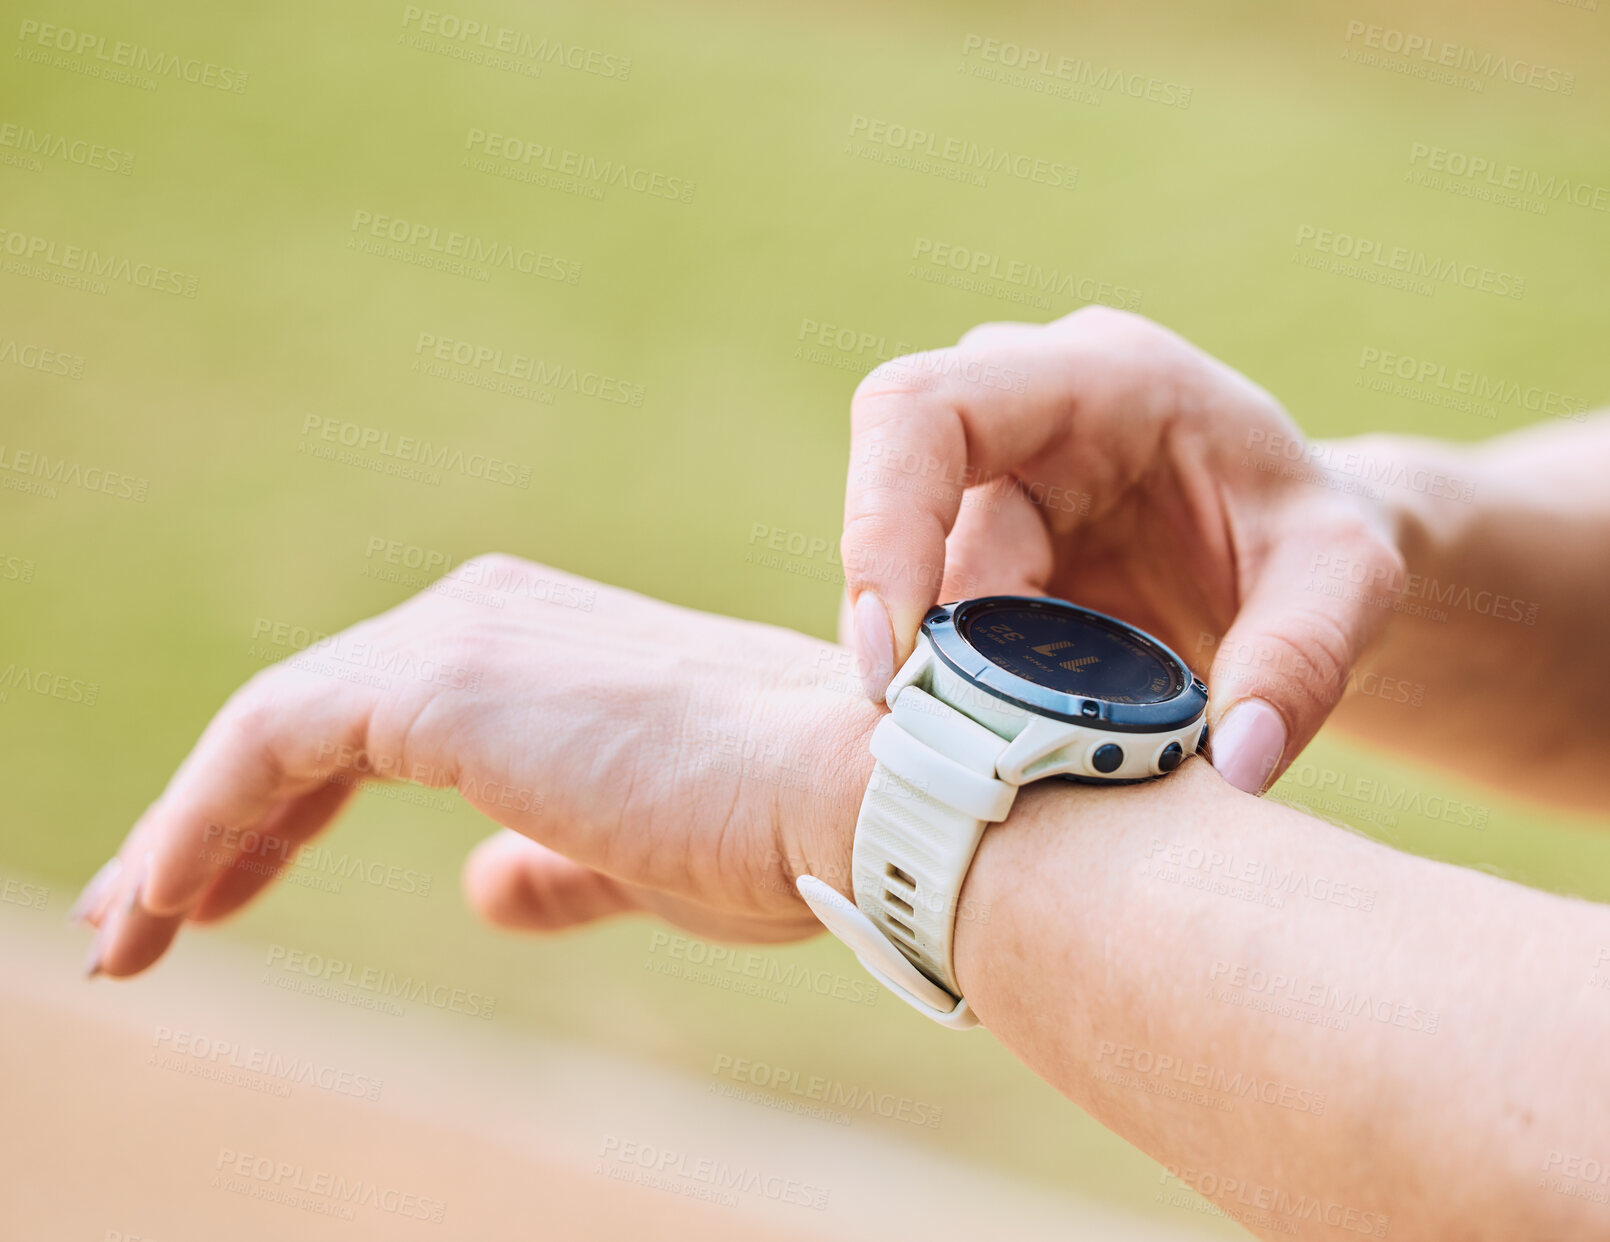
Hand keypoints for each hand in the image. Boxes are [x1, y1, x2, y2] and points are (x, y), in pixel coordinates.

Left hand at [71, 555, 875, 977]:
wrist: (859, 793)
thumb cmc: (777, 830)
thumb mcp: (638, 859)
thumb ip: (559, 864)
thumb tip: (487, 887)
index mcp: (541, 647)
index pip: (374, 722)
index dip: (282, 812)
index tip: (222, 888)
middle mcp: (491, 616)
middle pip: (309, 719)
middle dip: (221, 822)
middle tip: (149, 913)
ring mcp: (464, 642)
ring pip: (275, 731)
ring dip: (189, 833)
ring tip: (128, 932)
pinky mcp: (444, 683)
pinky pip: (270, 748)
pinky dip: (200, 825)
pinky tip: (158, 905)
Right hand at [840, 307, 1404, 793]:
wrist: (1291, 559)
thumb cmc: (1313, 537)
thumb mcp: (1352, 581)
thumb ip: (1307, 658)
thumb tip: (1237, 762)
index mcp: (1097, 377)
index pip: (924, 411)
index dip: (882, 523)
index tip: (892, 654)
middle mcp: (1014, 422)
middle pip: (896, 518)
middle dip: (915, 643)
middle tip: (951, 750)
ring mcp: (983, 495)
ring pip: (906, 596)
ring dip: (938, 688)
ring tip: (1003, 767)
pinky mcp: (971, 565)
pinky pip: (926, 638)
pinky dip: (952, 704)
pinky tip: (998, 755)